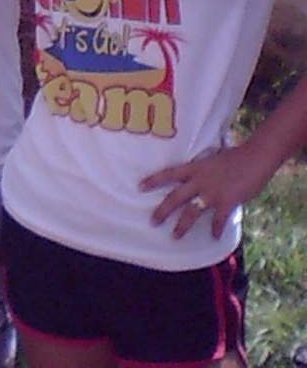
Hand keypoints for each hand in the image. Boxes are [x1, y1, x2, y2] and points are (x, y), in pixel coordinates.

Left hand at [140, 140, 280, 238]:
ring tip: (175, 236)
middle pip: (175, 197)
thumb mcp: (212, 159)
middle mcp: (199, 181)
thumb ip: (203, 170)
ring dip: (182, 225)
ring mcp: (212, 192)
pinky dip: (216, 229)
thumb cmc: (235, 156)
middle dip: (162, 211)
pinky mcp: (227, 201)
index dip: (153, 180)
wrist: (254, 158)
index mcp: (194, 168)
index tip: (139, 187)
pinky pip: (218, 219)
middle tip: (152, 222)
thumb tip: (197, 177)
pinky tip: (214, 237)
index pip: (168, 173)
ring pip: (191, 212)